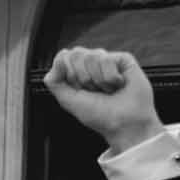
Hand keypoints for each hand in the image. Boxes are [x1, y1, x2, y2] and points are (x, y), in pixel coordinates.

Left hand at [44, 47, 160, 153]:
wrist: (124, 124)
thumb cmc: (99, 115)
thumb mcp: (68, 101)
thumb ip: (55, 81)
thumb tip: (60, 56)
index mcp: (76, 72)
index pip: (63, 58)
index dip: (70, 77)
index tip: (80, 91)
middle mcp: (91, 63)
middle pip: (76, 54)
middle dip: (83, 78)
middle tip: (95, 92)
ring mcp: (107, 60)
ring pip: (91, 56)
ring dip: (98, 81)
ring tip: (108, 90)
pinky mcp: (123, 59)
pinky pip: (107, 60)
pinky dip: (111, 78)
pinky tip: (119, 85)